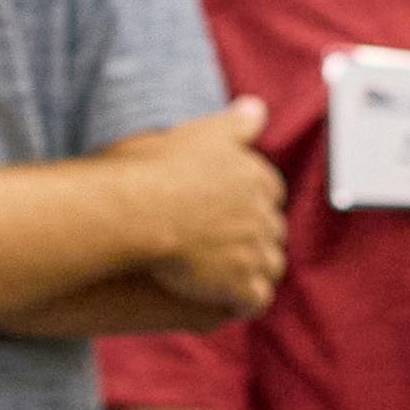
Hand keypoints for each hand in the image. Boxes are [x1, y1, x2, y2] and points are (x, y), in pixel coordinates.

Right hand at [128, 101, 288, 317]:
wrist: (138, 212)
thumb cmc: (158, 169)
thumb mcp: (201, 134)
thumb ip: (234, 124)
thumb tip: (257, 107)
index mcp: (256, 177)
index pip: (268, 191)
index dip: (248, 202)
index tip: (228, 209)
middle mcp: (264, 214)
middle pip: (270, 229)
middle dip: (253, 237)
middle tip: (224, 245)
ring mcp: (255, 252)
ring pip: (268, 265)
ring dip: (253, 270)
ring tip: (227, 276)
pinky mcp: (241, 285)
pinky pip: (255, 299)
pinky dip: (244, 300)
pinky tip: (227, 301)